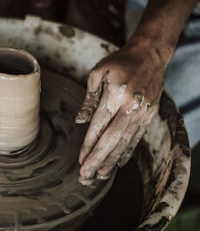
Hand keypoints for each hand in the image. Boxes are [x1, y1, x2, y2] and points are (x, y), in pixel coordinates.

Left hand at [75, 42, 163, 184]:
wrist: (150, 55)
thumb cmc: (119, 63)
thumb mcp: (98, 73)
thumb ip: (89, 100)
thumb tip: (80, 121)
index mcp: (116, 95)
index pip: (99, 126)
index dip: (88, 145)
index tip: (80, 160)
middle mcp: (131, 106)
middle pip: (112, 139)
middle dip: (98, 159)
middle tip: (86, 175)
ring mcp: (143, 112)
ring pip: (126, 141)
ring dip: (112, 160)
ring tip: (101, 175)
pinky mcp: (150, 115)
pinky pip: (137, 136)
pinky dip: (128, 150)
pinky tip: (119, 162)